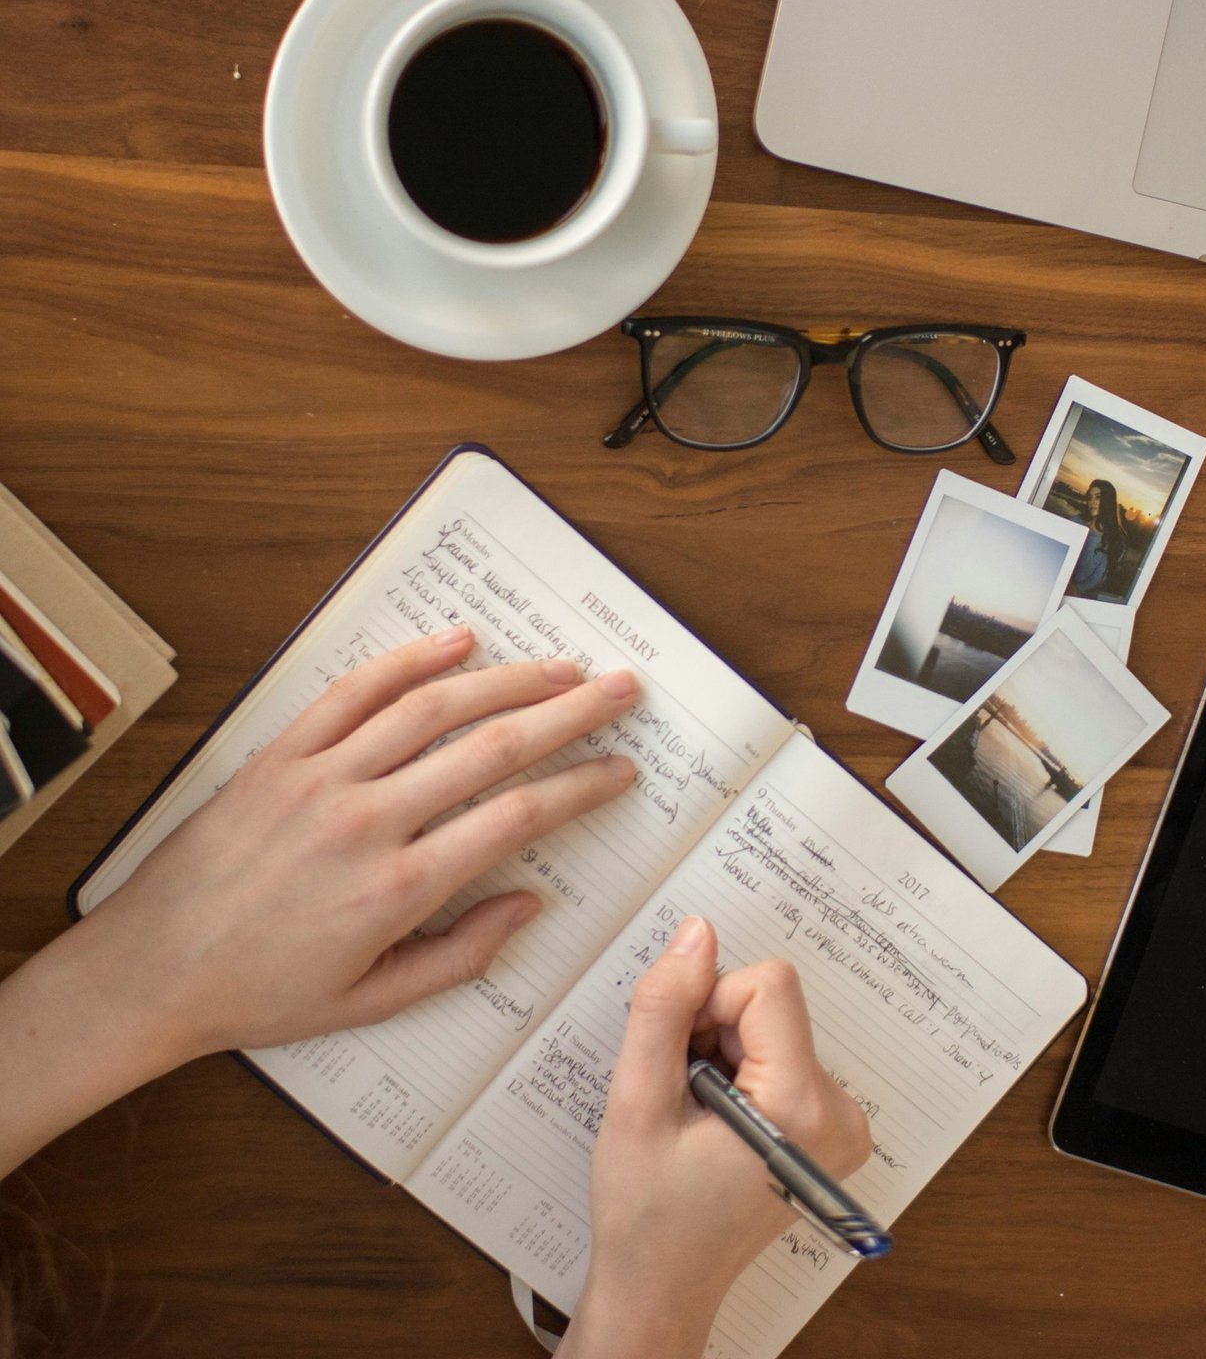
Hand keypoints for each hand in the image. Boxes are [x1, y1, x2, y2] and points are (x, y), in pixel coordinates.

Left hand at [0, 626, 636, 1176]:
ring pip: (432, 708)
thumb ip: (461, 953)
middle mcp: (366, 821)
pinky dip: (409, 659)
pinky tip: (457, 641)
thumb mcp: (372, 1001)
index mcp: (396, 889)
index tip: (619, 770)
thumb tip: (530, 903)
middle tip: (620, 689)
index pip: (516, 818)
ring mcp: (320, 778)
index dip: (579, 787)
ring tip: (560, 666)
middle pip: (491, 747)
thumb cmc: (262, 993)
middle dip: (569, 713)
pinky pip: (353, 692)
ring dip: (507, 679)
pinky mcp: (281, 754)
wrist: (148, 971)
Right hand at [564, 917, 871, 1358]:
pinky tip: (714, 1120)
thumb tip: (697, 933)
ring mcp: (841, 1122)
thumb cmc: (646, 1211)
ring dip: (722, 1051)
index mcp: (803, 1107)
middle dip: (713, 1031)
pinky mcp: (828, 1124)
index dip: (708, 1006)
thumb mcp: (637, 1102)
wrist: (663, 1286)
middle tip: (682, 1095)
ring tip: (695, 1114)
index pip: (768, 985)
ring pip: (772, 1023)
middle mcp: (841, 1112)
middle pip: (771, 1003)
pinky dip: (739, 1069)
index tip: (680, 1060)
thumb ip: (664, 1008)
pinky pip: (781, 1051)